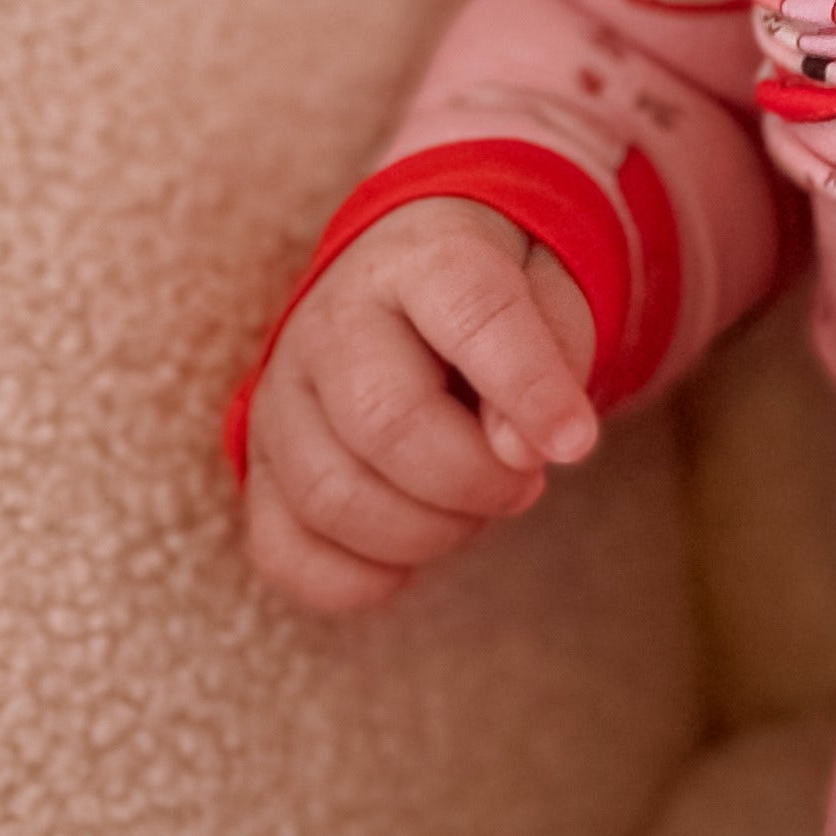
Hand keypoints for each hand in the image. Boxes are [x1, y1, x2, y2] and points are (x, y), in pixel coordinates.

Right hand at [240, 197, 599, 617]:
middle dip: (474, 480)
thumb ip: (556, 352)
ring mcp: (281, 393)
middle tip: (524, 484)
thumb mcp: (551, 287)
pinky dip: (357, 577)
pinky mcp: (258, 460)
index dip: (529, 388)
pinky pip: (282, 549)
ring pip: (331, 497)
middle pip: (386, 424)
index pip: (473, 314)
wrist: (403, 280)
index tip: (577, 445)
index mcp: (422, 258)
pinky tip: (410, 555)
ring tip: (472, 507)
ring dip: (425, 533)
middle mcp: (332, 320)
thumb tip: (519, 451)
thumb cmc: (493, 295)